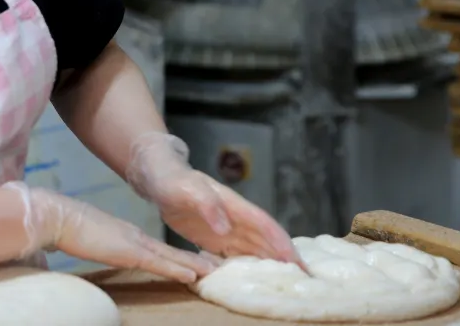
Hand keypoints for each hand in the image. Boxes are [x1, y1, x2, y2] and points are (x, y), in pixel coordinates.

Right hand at [3, 182, 215, 283]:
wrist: (58, 216)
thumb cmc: (64, 227)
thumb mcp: (85, 237)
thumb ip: (95, 243)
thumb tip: (94, 248)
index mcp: (124, 234)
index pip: (155, 247)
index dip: (174, 255)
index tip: (190, 261)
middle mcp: (133, 236)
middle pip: (169, 251)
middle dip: (192, 259)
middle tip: (215, 266)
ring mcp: (132, 243)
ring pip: (170, 257)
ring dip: (193, 264)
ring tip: (214, 271)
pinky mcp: (128, 251)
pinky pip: (158, 263)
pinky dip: (177, 268)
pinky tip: (193, 275)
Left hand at [125, 133, 303, 265]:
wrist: (157, 176)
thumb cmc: (172, 178)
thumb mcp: (186, 188)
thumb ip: (206, 204)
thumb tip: (225, 228)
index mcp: (233, 205)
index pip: (264, 225)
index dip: (281, 242)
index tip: (297, 260)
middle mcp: (234, 218)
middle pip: (265, 240)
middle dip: (284, 257)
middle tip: (302, 278)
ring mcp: (225, 228)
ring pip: (253, 248)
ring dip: (268, 263)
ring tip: (283, 282)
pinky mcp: (212, 237)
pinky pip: (233, 254)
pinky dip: (244, 266)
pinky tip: (250, 280)